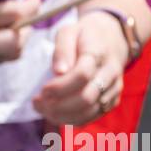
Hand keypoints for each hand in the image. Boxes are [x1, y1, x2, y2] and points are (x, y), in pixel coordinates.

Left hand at [32, 11, 128, 125]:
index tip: (42, 90)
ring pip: (90, 111)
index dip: (60, 87)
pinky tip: (54, 114)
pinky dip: (72, 119)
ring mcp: (113, 89)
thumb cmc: (84, 35)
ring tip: (42, 109)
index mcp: (99, 53)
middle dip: (58, 105)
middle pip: (87, 98)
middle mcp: (110, 73)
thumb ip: (62, 49)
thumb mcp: (69, 31)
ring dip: (63, 115)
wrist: (111, 40)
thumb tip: (58, 71)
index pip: (82, 75)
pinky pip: (93, 116)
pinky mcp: (112, 100)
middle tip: (37, 102)